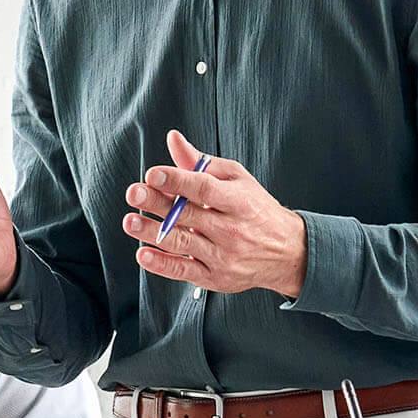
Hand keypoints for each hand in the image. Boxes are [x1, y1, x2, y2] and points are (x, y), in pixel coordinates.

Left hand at [122, 130, 306, 298]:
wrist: (286, 252)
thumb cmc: (256, 208)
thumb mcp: (236, 179)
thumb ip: (201, 163)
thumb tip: (173, 138)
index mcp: (238, 200)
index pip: (204, 188)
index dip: (177, 180)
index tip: (153, 174)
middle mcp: (232, 229)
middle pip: (189, 214)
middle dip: (158, 203)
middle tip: (134, 192)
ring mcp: (223, 256)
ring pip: (183, 243)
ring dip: (152, 233)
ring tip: (130, 221)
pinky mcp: (216, 278)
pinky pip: (185, 271)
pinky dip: (162, 265)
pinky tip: (143, 254)